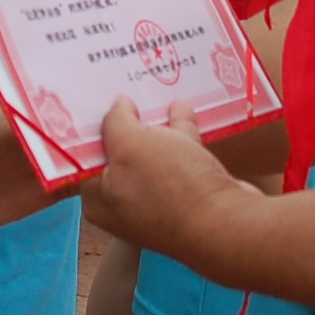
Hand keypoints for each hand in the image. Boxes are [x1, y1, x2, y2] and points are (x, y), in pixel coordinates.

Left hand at [81, 98, 253, 263]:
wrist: (229, 224)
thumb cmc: (170, 187)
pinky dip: (181, 134)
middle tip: (122, 90)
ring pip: (154, 154)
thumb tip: (119, 105)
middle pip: (120, 154)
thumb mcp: (130, 144)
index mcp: (100, 199)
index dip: (90, 126)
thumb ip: (117, 121)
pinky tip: (183, 110)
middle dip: (125, 122)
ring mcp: (160, 202)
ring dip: (156, 126)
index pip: (85, 157)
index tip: (93, 97)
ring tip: (155, 94)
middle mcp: (126, 205)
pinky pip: (181, 159)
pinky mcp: (190, 197)